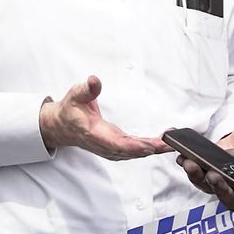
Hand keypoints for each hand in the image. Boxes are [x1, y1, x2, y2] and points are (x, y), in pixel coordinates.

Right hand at [40, 75, 168, 159]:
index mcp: (94, 133)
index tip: (150, 145)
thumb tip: (94, 80)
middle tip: (169, 144)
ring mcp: (110, 148)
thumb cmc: (70, 110)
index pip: (116, 143)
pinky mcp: (115, 147)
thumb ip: (86, 89)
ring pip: (133, 153)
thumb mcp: (75, 95)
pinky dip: (147, 148)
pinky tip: (160, 144)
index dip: (134, 146)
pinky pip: (133, 151)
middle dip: (151, 148)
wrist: (62, 126)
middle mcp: (104, 144)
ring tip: (170, 143)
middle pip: (130, 151)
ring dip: (152, 149)